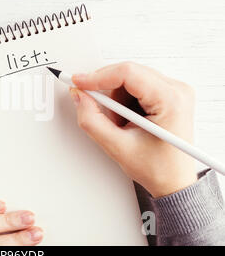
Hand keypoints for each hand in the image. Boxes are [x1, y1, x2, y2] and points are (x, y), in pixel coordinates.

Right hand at [70, 62, 197, 197]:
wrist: (174, 182)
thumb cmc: (158, 169)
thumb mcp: (117, 147)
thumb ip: (92, 120)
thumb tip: (79, 97)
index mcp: (171, 101)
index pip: (128, 73)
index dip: (98, 76)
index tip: (79, 82)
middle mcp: (177, 90)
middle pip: (128, 74)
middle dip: (107, 93)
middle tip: (96, 110)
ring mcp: (174, 91)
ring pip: (129, 80)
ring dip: (116, 100)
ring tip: (121, 125)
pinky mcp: (167, 94)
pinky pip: (135, 86)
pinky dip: (123, 102)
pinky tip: (128, 121)